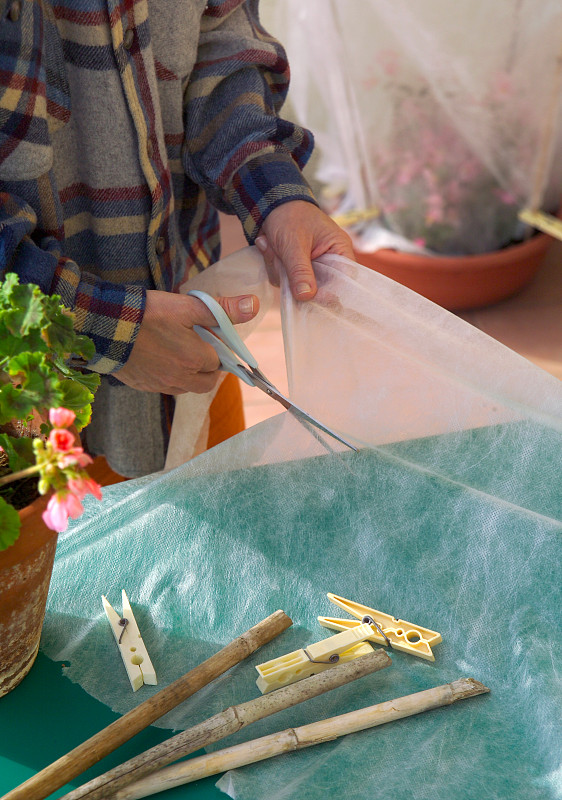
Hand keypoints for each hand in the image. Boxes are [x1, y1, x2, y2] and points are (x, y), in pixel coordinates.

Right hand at [115, 290, 258, 393]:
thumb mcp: (188, 306)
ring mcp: (161, 385)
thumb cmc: (148, 314)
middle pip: (208, 381)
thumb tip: (253, 306)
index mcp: (196, 360)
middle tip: (199, 346)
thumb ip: (222, 310)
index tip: (211, 336)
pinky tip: (160, 358)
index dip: (219, 348)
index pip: (222, 361)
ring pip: (187, 386)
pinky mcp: (144, 386)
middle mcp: (181, 379)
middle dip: (210, 367)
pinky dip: (170, 376)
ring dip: (190, 374)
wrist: (103, 326)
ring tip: (179, 350)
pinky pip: (166, 387)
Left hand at [255, 200, 354, 299]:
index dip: (330, 292)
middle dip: (295, 278)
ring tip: (271, 247)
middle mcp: (329, 261)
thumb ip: (300, 271)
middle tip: (280, 260)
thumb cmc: (289, 216)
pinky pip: (286, 282)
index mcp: (339, 250)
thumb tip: (306, 297)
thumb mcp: (294, 244)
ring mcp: (311, 267)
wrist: (269, 203)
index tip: (311, 296)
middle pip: (319, 288)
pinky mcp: (297, 270)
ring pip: (297, 287)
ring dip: (279, 270)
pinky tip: (268, 248)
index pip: (344, 280)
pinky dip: (274, 267)